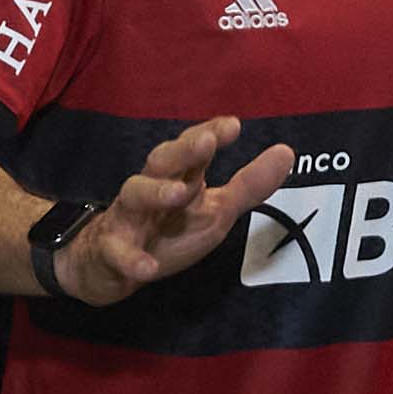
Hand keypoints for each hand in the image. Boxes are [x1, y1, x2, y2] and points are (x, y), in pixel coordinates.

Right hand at [55, 117, 293, 307]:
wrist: (106, 265)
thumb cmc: (168, 230)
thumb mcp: (214, 210)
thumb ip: (248, 184)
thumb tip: (286, 152)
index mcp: (178, 177)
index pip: (193, 149)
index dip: (210, 133)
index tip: (233, 125)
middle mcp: (151, 188)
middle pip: (163, 160)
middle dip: (184, 150)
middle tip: (207, 141)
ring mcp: (128, 217)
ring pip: (135, 194)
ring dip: (156, 192)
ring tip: (179, 193)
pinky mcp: (111, 250)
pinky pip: (118, 251)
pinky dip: (131, 259)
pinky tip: (147, 268)